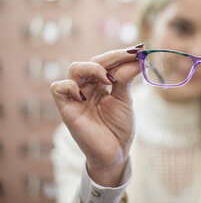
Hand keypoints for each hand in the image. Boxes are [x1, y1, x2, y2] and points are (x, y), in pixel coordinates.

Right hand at [50, 45, 142, 186]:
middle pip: (93, 61)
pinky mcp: (66, 109)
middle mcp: (87, 87)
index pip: (107, 62)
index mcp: (102, 84)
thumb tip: (136, 59)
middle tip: (131, 56)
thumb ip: (126, 79)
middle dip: (113, 57)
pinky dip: (71, 86)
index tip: (139, 49)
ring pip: (75, 69)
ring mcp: (76, 97)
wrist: (114, 153)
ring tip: (109, 79)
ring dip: (94, 68)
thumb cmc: (119, 127)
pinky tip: (86, 94)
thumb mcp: (125, 100)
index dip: (121, 54)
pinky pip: (59, 88)